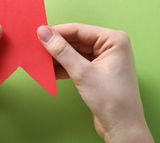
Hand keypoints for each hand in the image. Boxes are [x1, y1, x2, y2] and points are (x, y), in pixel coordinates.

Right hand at [37, 23, 153, 142]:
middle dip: (56, 46)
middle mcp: (110, 46)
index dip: (58, 31)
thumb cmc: (113, 101)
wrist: (122, 128)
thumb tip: (44, 33)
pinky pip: (76, 62)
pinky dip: (63, 66)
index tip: (38, 33)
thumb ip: (62, 51)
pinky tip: (50, 71)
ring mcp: (103, 59)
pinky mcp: (96, 70)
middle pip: (76, 40)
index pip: (79, 30)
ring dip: (58, 57)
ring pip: (74, 52)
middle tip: (37, 48)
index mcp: (114, 40)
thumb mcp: (83, 73)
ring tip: (41, 60)